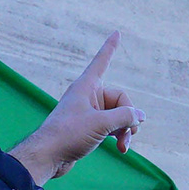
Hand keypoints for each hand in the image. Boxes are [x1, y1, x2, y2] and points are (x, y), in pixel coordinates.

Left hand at [9, 34, 140, 180]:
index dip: (110, 47)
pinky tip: (121, 148)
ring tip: (125, 146)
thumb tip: (140, 116)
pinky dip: (118, 136)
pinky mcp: (88, 127)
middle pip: (120, 99)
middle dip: (129, 118)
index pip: (102, 61)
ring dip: (125, 131)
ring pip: (117, 115)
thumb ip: (125, 116)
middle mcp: (88, 96)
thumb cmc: (69, 134)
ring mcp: (88, 112)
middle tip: (132, 133)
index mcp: (87, 86)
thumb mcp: (102, 123)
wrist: (48, 156)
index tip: (116, 32)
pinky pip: (111, 126)